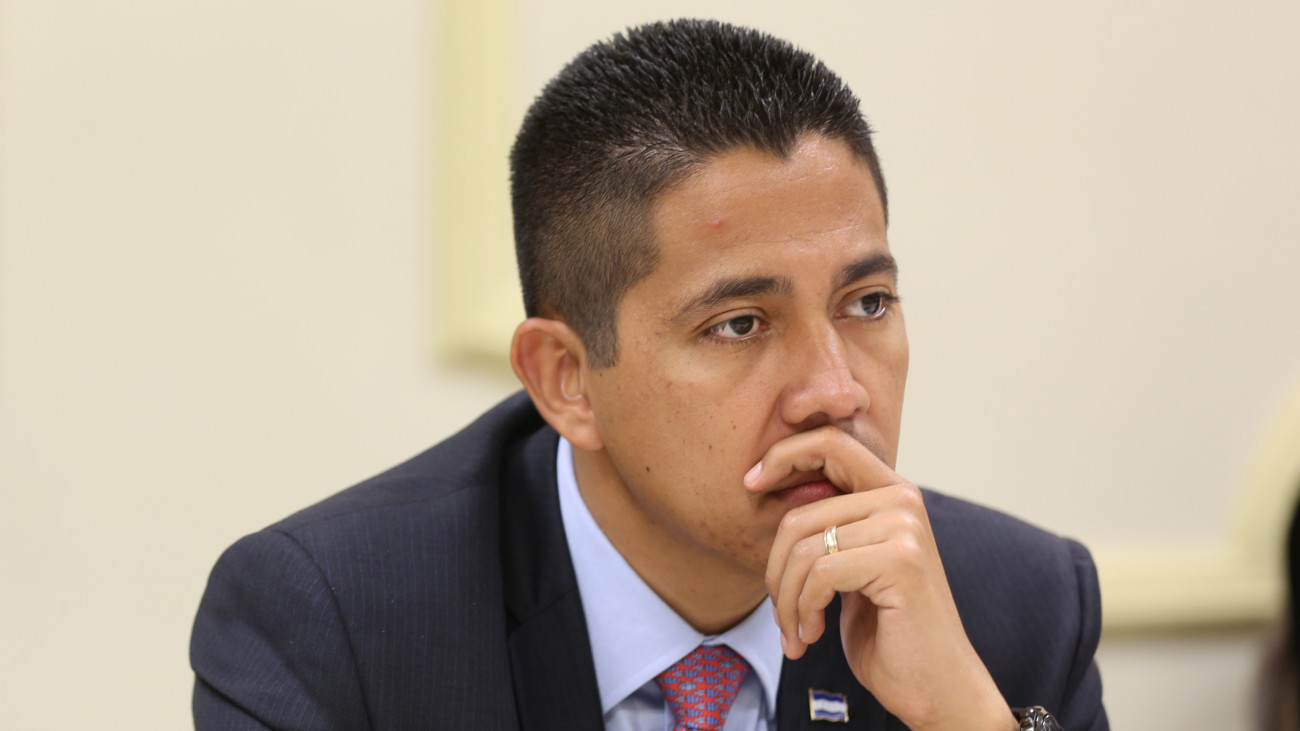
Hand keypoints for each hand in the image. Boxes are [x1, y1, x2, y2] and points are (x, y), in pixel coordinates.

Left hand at [746, 426, 1015, 730]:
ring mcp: (905, 527)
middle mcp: (903, 499)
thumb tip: (768, 483)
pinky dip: (803, 611)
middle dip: (776, 569)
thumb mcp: (849, 564)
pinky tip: (811, 636)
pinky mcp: (901, 561)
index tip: (750, 484)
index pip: (829, 442)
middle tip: (779, 611)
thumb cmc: (887, 628)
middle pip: (801, 513)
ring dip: (787, 600)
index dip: (782, 455)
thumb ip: (828, 524)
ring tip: (795, 631)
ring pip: (805, 548)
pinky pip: (819, 573)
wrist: (935, 684)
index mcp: (891, 491)